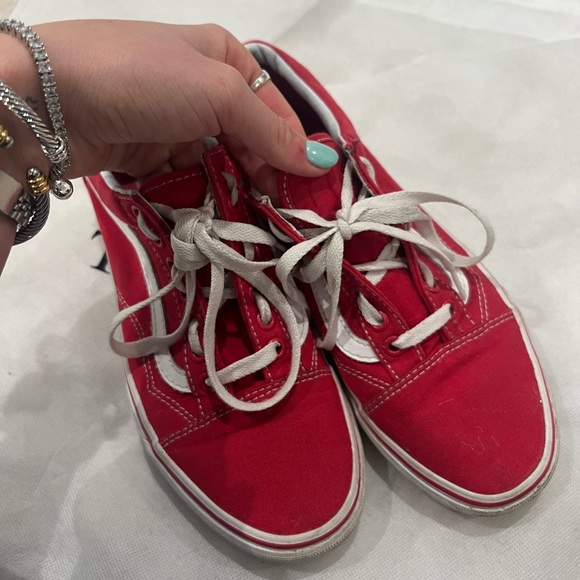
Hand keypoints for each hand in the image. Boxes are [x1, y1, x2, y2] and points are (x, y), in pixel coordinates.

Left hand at [3, 20, 335, 188]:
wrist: (51, 99)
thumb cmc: (144, 80)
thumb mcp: (218, 95)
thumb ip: (271, 131)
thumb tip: (322, 161)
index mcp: (224, 59)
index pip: (274, 109)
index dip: (293, 148)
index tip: (308, 191)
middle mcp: (201, 89)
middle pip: (247, 140)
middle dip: (260, 175)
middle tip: (277, 213)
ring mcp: (173, 123)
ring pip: (218, 164)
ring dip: (230, 191)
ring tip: (246, 221)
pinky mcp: (149, 154)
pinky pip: (186, 180)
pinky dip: (197, 197)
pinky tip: (209, 216)